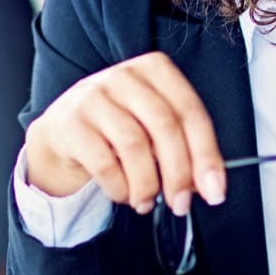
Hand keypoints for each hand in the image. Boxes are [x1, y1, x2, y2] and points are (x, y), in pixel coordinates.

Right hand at [24, 52, 227, 215]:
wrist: (60, 135)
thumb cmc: (116, 130)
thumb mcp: (152, 127)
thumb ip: (182, 147)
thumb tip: (207, 184)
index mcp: (154, 70)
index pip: (190, 111)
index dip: (206, 154)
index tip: (215, 190)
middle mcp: (124, 76)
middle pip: (165, 126)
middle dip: (179, 173)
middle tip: (181, 204)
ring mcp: (93, 96)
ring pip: (135, 145)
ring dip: (147, 185)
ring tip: (147, 202)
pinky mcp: (70, 123)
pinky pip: (104, 163)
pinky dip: (120, 188)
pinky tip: (123, 195)